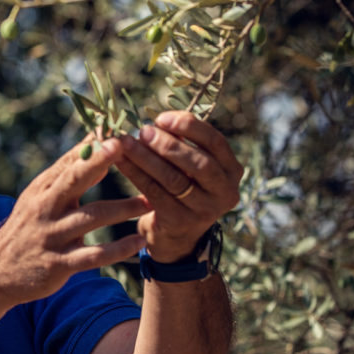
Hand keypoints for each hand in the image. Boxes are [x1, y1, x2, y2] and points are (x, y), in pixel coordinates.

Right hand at [0, 138, 148, 303]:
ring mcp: (52, 236)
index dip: (94, 145)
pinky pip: (93, 255)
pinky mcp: (59, 264)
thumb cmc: (27, 228)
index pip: (70, 161)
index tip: (117, 128)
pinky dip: (117, 249)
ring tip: (150, 202)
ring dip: (123, 208)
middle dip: (99, 161)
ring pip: (91, 217)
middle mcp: (46, 208)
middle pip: (74, 180)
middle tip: (125, 145)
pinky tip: (139, 242)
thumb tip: (95, 141)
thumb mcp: (40, 197)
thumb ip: (67, 173)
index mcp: (44, 188)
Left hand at [116, 111, 242, 262]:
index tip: (162, 118)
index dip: (190, 127)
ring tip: (126, 143)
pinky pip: (155, 193)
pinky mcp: (181, 222)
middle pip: (199, 163)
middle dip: (168, 145)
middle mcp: (225, 192)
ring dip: (147, 158)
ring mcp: (205, 210)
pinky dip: (136, 174)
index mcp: (232, 171)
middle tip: (143, 131)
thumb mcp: (191, 167)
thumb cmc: (183, 189)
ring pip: (174, 179)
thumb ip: (183, 144)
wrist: (176, 235)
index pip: (216, 142)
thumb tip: (158, 122)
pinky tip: (120, 161)